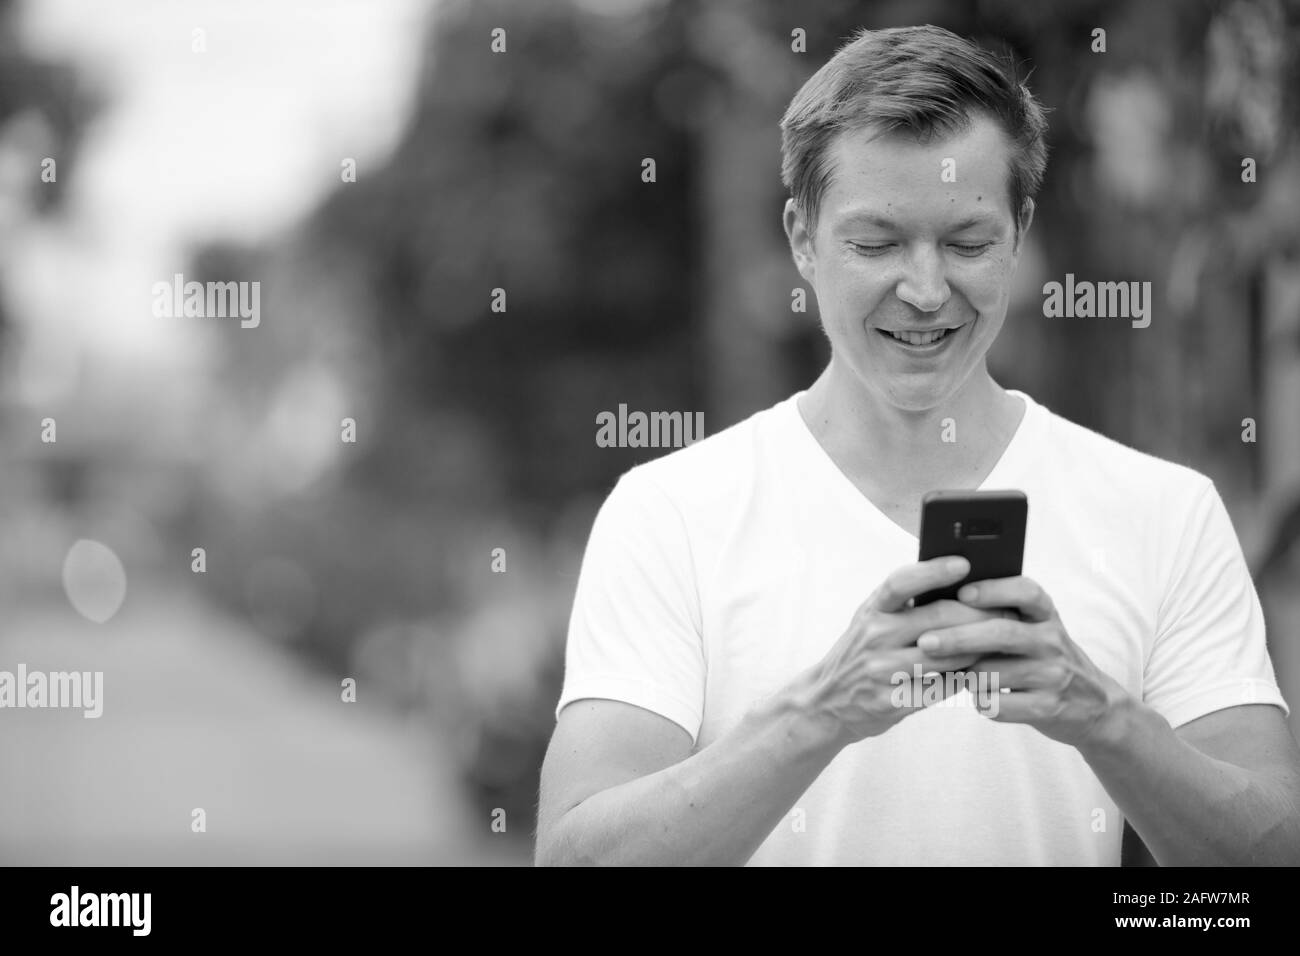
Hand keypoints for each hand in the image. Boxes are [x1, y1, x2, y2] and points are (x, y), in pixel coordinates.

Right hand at [801, 556, 1012, 747]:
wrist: (826, 702)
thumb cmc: (861, 654)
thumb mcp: (871, 620)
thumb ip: (903, 604)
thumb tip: (958, 581)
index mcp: (871, 611)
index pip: (901, 583)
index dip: (932, 571)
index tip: (964, 563)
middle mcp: (874, 637)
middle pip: (937, 619)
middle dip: (978, 613)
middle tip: (1007, 610)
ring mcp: (881, 671)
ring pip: (946, 656)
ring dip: (977, 648)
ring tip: (998, 641)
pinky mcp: (891, 702)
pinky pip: (941, 689)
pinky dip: (963, 679)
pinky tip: (978, 673)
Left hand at [916, 575, 1131, 747]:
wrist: (1091, 706)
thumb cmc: (1042, 659)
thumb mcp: (1033, 630)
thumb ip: (999, 616)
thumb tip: (940, 603)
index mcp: (1046, 614)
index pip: (1025, 591)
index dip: (993, 590)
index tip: (961, 592)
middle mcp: (1053, 640)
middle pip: (1002, 633)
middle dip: (959, 637)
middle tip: (925, 642)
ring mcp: (1055, 675)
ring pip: (994, 673)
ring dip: (967, 675)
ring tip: (951, 675)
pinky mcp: (1049, 707)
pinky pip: (1000, 704)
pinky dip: (982, 702)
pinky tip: (978, 698)